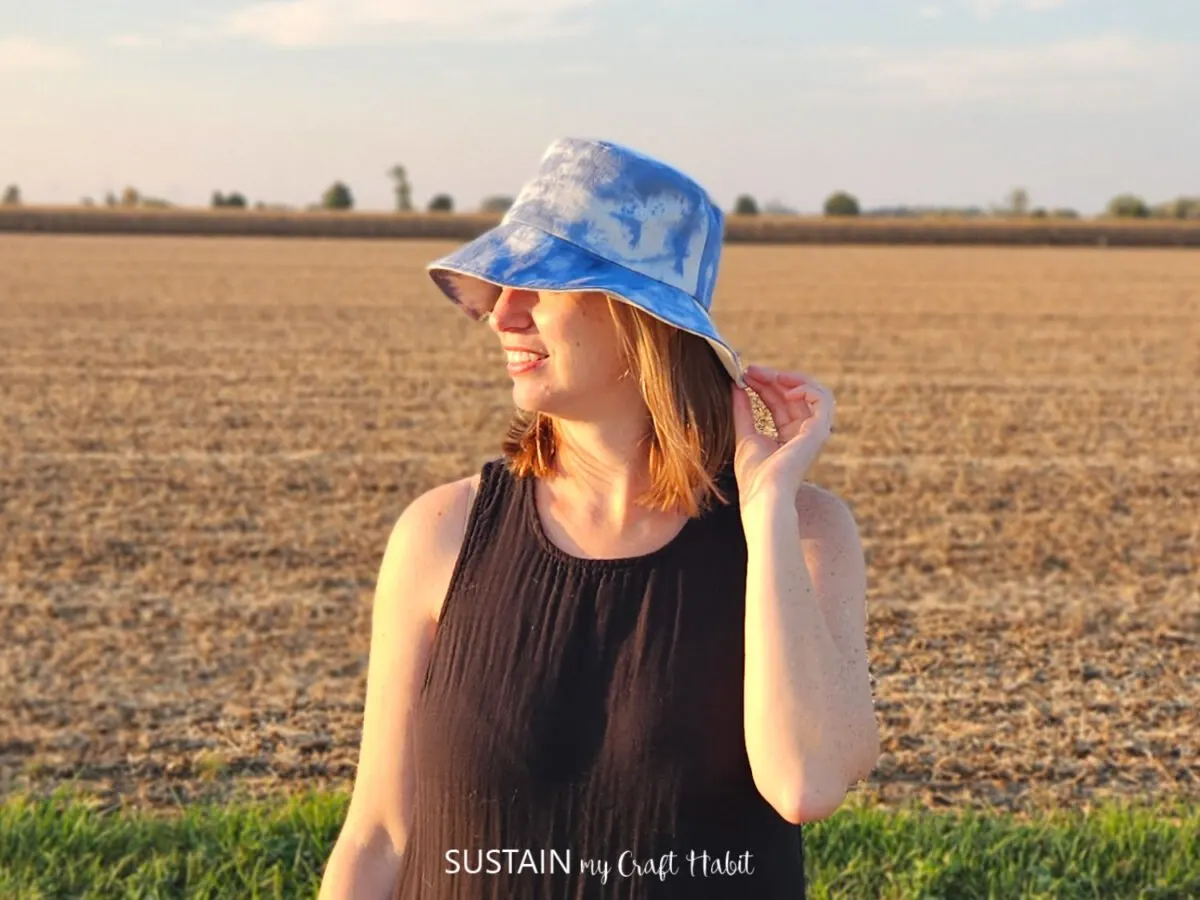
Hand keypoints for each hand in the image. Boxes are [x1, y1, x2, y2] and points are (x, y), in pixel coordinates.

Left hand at [731, 363, 835, 507]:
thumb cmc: (754, 475)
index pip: (778, 402)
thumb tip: (736, 386)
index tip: (744, 375)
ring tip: (766, 375)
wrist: (764, 495)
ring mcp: (813, 432)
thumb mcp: (744, 435)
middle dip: (771, 378)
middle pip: (791, 395)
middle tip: (749, 370)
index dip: (763, 385)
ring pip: (810, 393)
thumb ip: (742, 411)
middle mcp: (803, 433)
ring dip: (789, 378)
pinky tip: (784, 389)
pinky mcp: (819, 431)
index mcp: (787, 436)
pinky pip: (823, 400)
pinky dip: (806, 388)